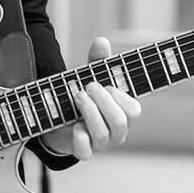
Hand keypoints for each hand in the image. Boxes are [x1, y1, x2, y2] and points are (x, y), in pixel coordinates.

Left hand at [39, 36, 141, 160]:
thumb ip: (98, 61)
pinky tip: (74, 126)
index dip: (119, 96)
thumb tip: (101, 41)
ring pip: (104, 134)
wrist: (59, 119)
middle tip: (88, 87)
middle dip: (103, 101)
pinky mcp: (83, 152)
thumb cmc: (84, 97)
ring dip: (90, 112)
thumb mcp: (91, 76)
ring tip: (77, 97)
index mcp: (124, 114)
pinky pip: (86, 152)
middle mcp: (117, 132)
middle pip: (121, 122)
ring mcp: (101, 144)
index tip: (106, 84)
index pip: (134, 110)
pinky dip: (80, 138)